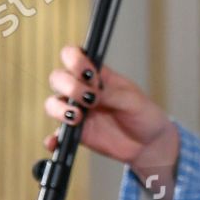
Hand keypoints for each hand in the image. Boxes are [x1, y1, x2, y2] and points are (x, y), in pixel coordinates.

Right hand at [43, 46, 178, 199]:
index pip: (73, 57)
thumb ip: (110, 94)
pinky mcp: (73, 132)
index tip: (89, 74)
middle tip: (89, 98)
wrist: (147, 143)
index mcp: (97, 75)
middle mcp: (82, 90)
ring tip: (78, 117)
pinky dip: (52, 138)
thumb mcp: (132, 100)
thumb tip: (91, 93)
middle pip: (58, 78)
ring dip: (59, 109)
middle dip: (69, 85)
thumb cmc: (142, 114)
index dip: (74, 60)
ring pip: (52, 104)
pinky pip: (56, 134)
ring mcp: (76, 110)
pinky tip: (55, 142)